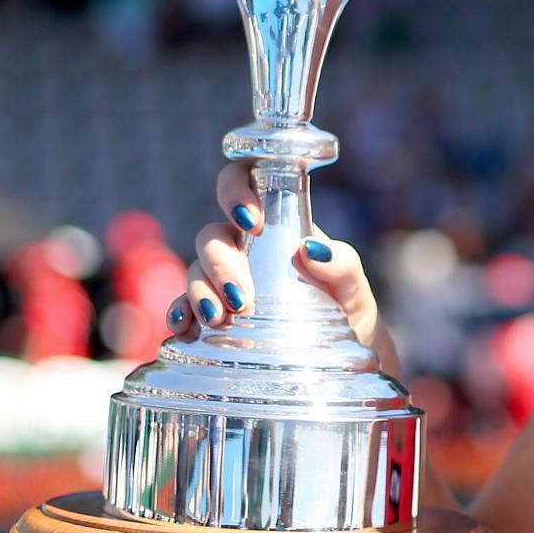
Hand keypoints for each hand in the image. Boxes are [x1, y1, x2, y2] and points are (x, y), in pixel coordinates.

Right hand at [167, 162, 395, 368]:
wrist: (348, 348)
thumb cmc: (347, 304)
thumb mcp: (353, 283)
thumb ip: (341, 263)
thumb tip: (309, 250)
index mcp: (274, 224)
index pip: (242, 183)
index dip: (235, 191)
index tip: (252, 222)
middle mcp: (242, 247)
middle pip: (212, 236)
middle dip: (220, 263)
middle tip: (242, 298)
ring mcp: (223, 281)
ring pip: (195, 270)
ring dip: (200, 291)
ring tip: (220, 319)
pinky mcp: (213, 314)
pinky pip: (184, 307)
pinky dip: (180, 314)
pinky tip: (186, 328)